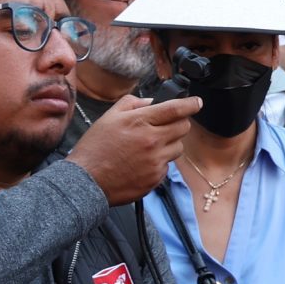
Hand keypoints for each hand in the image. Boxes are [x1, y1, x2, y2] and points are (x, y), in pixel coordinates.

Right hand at [65, 91, 201, 203]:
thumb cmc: (95, 148)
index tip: (197, 103)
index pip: (176, 109)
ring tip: (148, 147)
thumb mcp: (109, 117)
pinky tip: (142, 162)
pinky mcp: (156, 178)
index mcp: (140, 122)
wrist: (87, 181)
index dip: (191, 104)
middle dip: (178, 124)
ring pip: (178, 147)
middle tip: (165, 127)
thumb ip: (133, 103)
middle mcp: (152, 141)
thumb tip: (153, 102)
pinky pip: (167, 165)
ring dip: (169, 144)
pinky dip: (159, 162)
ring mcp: (155, 161)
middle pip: (184, 127)